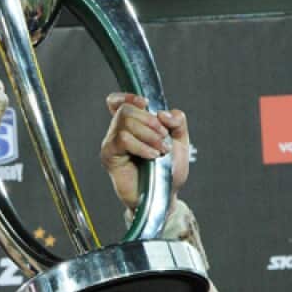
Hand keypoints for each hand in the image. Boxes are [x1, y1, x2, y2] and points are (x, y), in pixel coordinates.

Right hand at [100, 93, 188, 210]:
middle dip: (150, 122)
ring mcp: (112, 143)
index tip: (145, 103)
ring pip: (125, 123)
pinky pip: (123, 140)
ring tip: (161, 151)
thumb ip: (177, 122)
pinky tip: (152, 156)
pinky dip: (141, 145)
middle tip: (164, 139)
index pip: (117, 102)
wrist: (165, 194)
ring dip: (149, 135)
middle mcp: (118, 131)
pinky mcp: (110, 156)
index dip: (127, 97)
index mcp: (133, 124)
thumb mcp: (181, 141)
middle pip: (126, 110)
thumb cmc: (169, 171)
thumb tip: (162, 113)